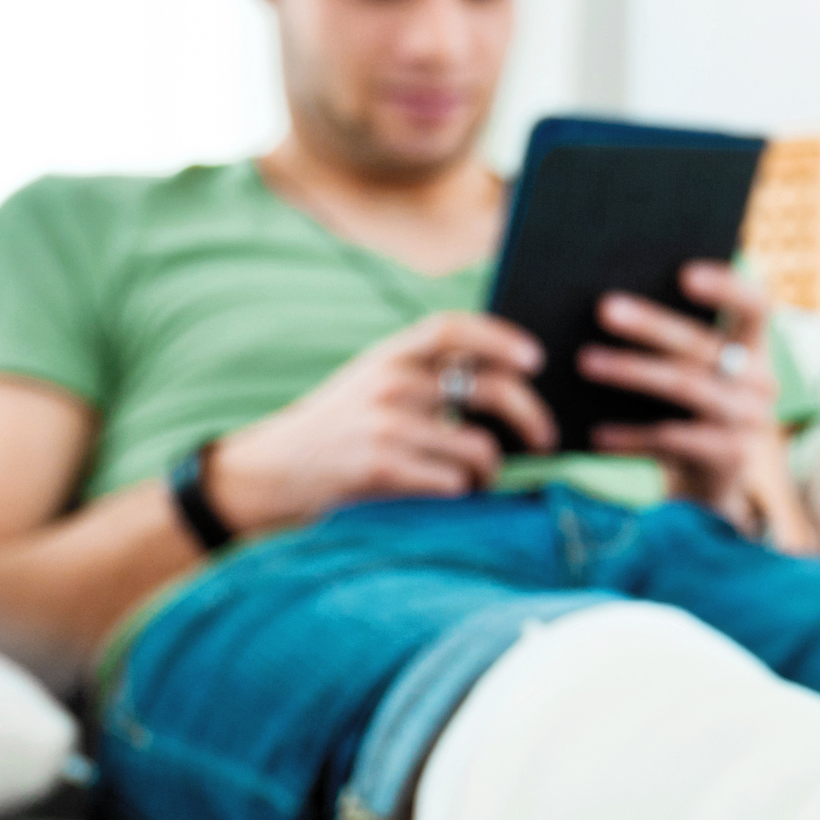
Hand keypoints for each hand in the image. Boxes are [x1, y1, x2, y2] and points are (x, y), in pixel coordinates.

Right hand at [205, 310, 551, 533]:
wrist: (274, 471)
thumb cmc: (338, 429)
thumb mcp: (370, 383)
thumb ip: (421, 374)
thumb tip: (506, 382)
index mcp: (389, 355)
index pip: (452, 328)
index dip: (500, 338)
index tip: (534, 358)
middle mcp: (389, 383)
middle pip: (490, 389)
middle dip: (531, 417)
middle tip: (544, 439)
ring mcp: (385, 426)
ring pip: (479, 447)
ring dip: (492, 469)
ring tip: (482, 476)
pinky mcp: (381, 469)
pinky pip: (453, 482)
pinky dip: (462, 490)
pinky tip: (450, 490)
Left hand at [579, 259, 819, 548]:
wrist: (714, 484)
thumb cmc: (690, 413)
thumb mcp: (693, 374)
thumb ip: (673, 341)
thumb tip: (610, 303)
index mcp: (755, 348)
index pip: (756, 305)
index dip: (727, 286)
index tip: (683, 274)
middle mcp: (761, 381)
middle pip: (704, 346)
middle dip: (651, 325)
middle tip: (604, 308)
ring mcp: (750, 421)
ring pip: (686, 386)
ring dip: (632, 372)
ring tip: (586, 362)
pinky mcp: (731, 457)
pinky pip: (673, 438)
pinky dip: (631, 436)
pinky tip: (597, 434)